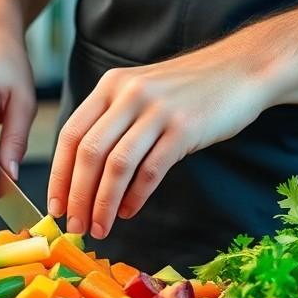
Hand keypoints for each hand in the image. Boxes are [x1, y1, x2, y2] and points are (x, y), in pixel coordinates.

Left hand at [48, 45, 274, 238]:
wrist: (242, 69)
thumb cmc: (190, 90)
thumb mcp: (142, 92)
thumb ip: (114, 121)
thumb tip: (83, 175)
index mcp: (111, 86)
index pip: (71, 135)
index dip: (59, 175)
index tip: (55, 206)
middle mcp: (129, 94)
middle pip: (89, 153)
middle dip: (78, 195)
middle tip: (75, 225)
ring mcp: (157, 110)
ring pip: (116, 165)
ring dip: (103, 203)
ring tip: (100, 227)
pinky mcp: (185, 128)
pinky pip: (151, 170)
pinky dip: (136, 196)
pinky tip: (130, 211)